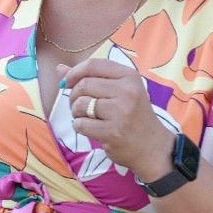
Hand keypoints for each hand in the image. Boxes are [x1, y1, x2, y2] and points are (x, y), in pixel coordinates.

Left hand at [59, 55, 172, 183]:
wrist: (152, 147)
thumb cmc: (133, 117)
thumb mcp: (119, 92)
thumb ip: (91, 78)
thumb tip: (60, 69)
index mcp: (129, 76)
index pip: (93, 65)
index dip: (74, 72)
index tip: (67, 83)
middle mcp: (127, 91)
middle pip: (84, 84)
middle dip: (73, 95)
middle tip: (77, 106)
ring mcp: (121, 112)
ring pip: (81, 104)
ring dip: (75, 112)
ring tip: (84, 117)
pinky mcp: (113, 132)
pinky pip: (81, 124)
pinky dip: (78, 126)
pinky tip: (87, 128)